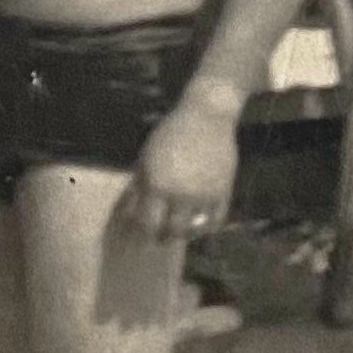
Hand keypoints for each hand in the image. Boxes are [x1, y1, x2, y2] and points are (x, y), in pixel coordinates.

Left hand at [115, 89, 239, 242]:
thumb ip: (139, 186)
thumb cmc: (170, 132)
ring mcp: (204, 194)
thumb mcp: (146, 157)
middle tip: (159, 237)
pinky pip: (215, 221)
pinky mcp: (223, 191)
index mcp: (157, 184)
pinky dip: (206, 227)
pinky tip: (198, 225)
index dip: (142, 232)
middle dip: (162, 238)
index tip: (139, 233)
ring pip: (194, 230)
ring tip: (179, 232)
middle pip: (171, 232)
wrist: (207, 115)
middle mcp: (180, 194)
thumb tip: (130, 212)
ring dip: (184, 234)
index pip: (147, 223)